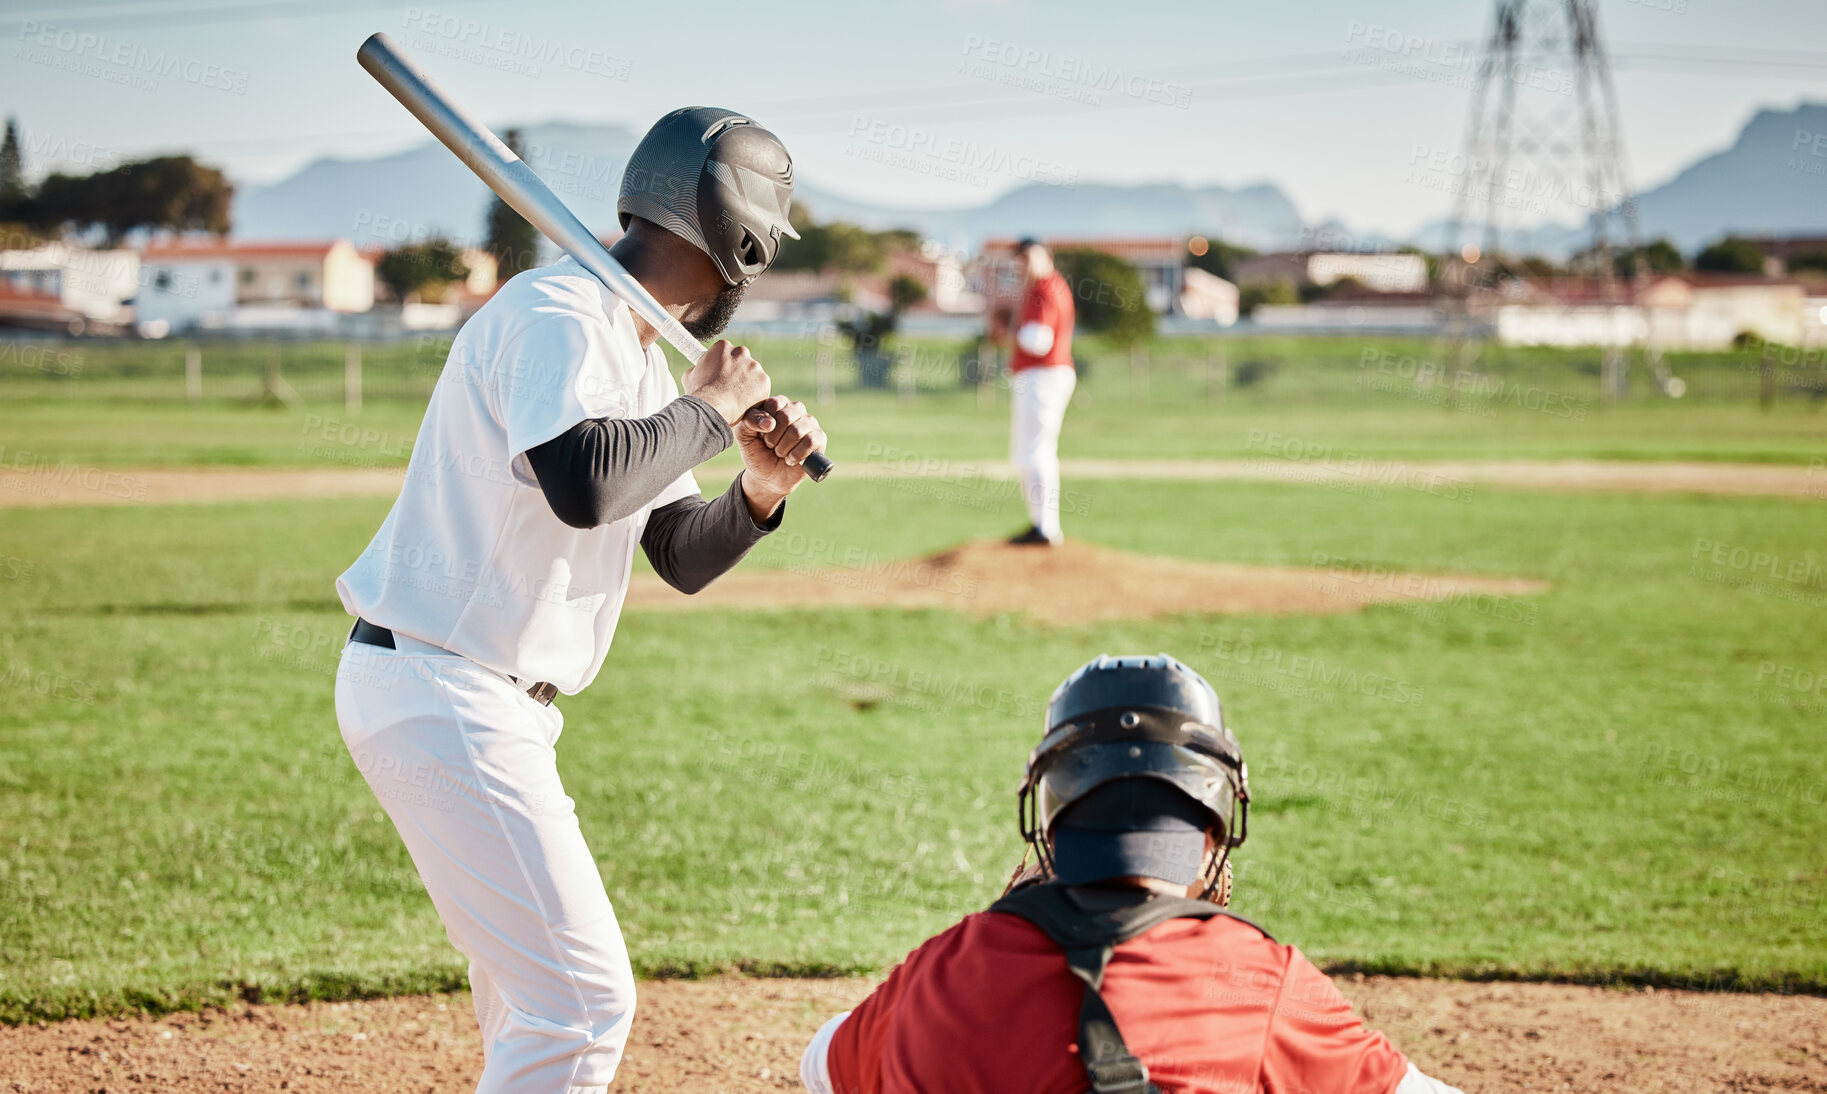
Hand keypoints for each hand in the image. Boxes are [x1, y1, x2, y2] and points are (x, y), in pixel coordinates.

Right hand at [683, 340, 769, 425]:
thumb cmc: (700, 393)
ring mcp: (754, 366)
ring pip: (752, 375)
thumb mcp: (690, 376)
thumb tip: (697, 369)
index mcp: (723, 346)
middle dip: (737, 372)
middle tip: (729, 387)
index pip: (726, 352)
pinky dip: (755, 395)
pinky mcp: (764, 380)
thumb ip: (697, 369)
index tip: (721, 374)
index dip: (723, 365)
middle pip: (741, 361)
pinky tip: (744, 403)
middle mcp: (741, 351)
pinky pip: (760, 388)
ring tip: (735, 398)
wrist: (714, 407)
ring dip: (746, 383)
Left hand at [736, 395, 825, 517]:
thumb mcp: (744, 435)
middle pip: (786, 417)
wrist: (768, 477)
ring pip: (797, 431)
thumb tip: (769, 423)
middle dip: (773, 438)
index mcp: (778, 403)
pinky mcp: (819, 438)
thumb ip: (748, 421)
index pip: (774, 404)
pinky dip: (796, 455)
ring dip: (783, 449)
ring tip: (780, 453)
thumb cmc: (756, 452)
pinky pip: (810, 442)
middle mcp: (796, 409)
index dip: (764, 425)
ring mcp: (810, 423)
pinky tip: (790, 460)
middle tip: (770, 446)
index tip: (760, 436)